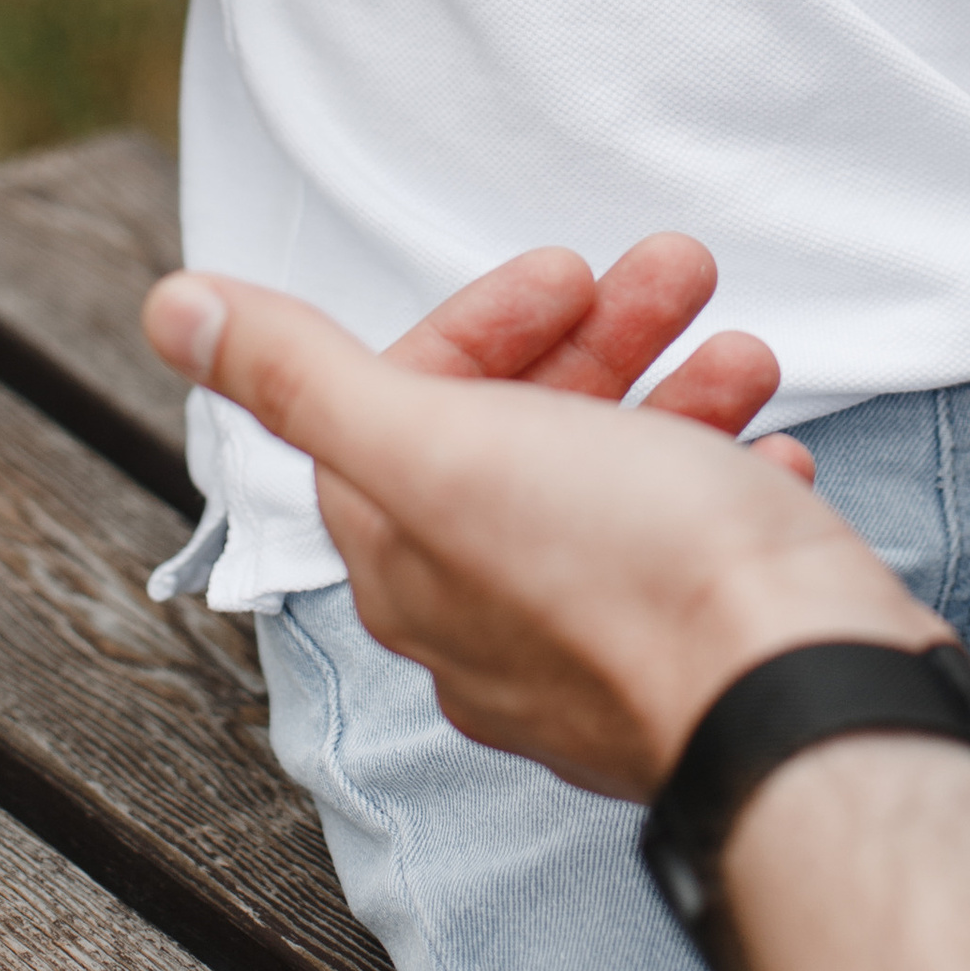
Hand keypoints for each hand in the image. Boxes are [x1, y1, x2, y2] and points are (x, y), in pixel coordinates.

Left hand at [144, 262, 932, 793]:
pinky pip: (691, 555)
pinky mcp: (691, 665)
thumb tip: (171, 305)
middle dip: (597, 338)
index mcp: (413, 561)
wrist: (798, 701)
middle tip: (679, 269)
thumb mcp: (444, 443)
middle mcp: (488, 619)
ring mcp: (595, 651)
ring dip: (675, 394)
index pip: (403, 413)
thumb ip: (303, 376)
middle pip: (516, 439)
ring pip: (614, 488)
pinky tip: (774, 452)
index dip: (479, 323)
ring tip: (747, 352)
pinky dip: (725, 481)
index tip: (567, 268)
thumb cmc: (625, 570)